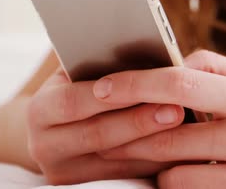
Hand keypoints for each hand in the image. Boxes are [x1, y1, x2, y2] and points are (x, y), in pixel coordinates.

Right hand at [26, 68, 184, 184]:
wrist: (57, 131)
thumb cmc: (78, 88)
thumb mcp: (77, 74)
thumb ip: (99, 66)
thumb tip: (143, 51)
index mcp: (40, 110)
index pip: (74, 102)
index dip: (113, 95)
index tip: (149, 84)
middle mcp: (45, 145)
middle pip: (98, 134)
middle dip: (140, 121)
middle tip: (177, 108)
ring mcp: (64, 172)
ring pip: (115, 161)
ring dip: (153, 144)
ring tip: (185, 128)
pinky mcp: (84, 188)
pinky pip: (126, 176)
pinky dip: (154, 161)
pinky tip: (179, 147)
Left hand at [92, 50, 225, 187]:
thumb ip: (218, 69)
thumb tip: (169, 64)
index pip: (179, 85)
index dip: (133, 84)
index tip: (100, 87)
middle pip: (166, 136)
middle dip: (131, 134)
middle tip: (111, 129)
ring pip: (174, 177)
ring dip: (158, 167)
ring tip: (162, 155)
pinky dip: (183, 188)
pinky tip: (191, 174)